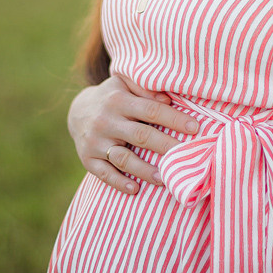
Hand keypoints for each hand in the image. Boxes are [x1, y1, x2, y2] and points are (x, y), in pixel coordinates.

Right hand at [67, 75, 198, 193]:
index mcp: (118, 100)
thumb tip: (168, 98)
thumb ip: (145, 88)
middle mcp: (106, 121)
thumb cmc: (113, 97)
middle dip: (166, 146)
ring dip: (145, 170)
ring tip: (166, 178)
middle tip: (187, 156)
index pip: (151, 110)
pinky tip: (135, 189)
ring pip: (124, 158)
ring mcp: (95, 141)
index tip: (195, 128)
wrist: (77, 111)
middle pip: (141, 136)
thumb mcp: (124, 84)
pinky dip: (119, 182)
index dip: (174, 119)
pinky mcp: (87, 159)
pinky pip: (104, 173)